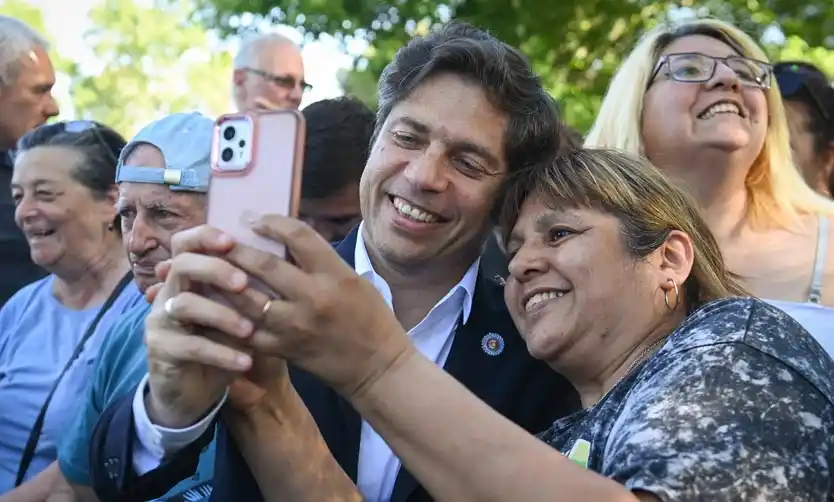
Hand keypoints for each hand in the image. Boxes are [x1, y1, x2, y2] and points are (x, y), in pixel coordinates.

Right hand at [143, 231, 256, 427]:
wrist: (195, 390)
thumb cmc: (223, 343)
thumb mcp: (239, 315)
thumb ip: (251, 291)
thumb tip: (285, 263)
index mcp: (189, 278)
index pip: (186, 243)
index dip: (205, 236)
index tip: (232, 241)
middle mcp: (170, 293)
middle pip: (183, 265)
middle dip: (215, 269)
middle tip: (243, 282)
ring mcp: (161, 321)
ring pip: (185, 304)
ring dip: (222, 315)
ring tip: (249, 330)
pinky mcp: (161, 350)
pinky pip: (190, 346)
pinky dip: (221, 353)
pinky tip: (245, 361)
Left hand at [217, 215, 414, 398]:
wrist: (377, 367)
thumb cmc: (370, 318)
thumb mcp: (353, 280)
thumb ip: (321, 261)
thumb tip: (284, 241)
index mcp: (335, 275)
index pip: (299, 236)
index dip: (272, 222)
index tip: (255, 218)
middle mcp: (313, 298)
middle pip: (265, 265)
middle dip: (237, 248)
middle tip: (218, 238)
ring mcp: (295, 326)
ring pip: (247, 298)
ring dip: (224, 280)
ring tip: (210, 266)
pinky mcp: (283, 350)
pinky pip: (246, 330)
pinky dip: (229, 316)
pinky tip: (217, 304)